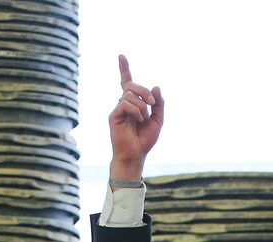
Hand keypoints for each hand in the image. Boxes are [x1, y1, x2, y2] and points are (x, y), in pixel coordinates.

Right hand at [108, 54, 163, 180]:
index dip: (124, 69)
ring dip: (142, 106)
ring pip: (129, 95)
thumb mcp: (158, 120)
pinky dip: (136, 111)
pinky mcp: (114, 115)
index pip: (127, 82)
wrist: (136, 154)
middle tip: (152, 104)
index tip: (121, 56)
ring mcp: (118, 109)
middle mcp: (124, 103)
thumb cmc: (145, 139)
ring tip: (143, 119)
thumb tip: (156, 87)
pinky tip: (138, 121)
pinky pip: (125, 104)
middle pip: (131, 85)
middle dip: (144, 91)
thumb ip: (158, 104)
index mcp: (133, 103)